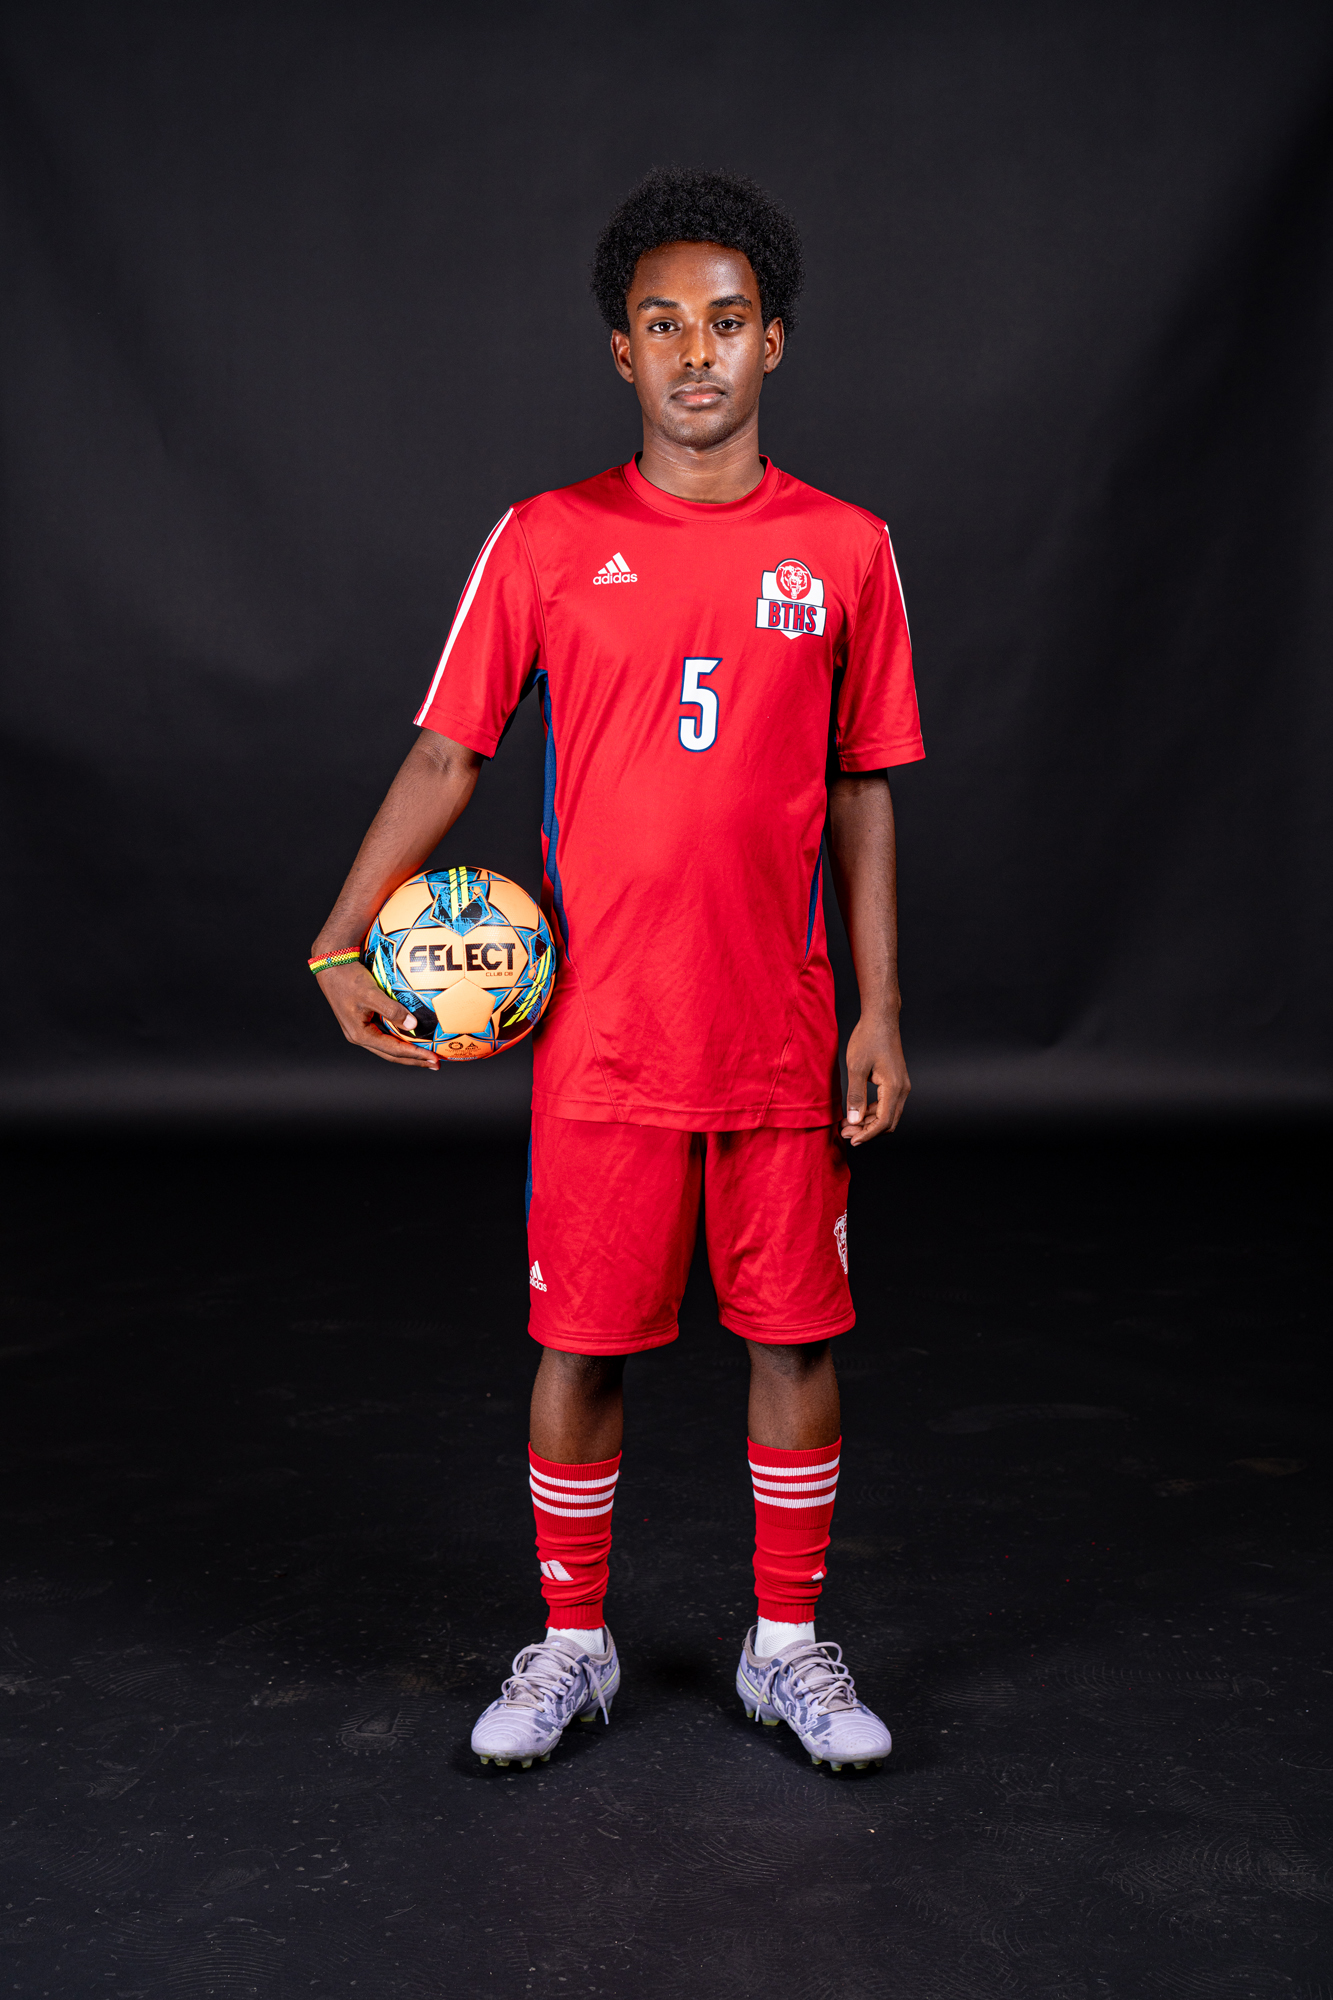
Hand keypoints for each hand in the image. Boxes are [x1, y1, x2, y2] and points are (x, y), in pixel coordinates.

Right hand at [314, 960, 439, 1069]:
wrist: (331, 964)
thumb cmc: (348, 977)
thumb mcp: (371, 993)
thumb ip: (392, 1010)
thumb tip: (413, 1025)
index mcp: (360, 1034)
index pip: (393, 1050)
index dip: (415, 1056)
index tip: (433, 1059)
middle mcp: (360, 1036)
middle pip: (391, 1054)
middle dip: (414, 1060)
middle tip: (436, 1064)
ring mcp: (361, 1029)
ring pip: (389, 1046)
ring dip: (408, 1051)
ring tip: (427, 1055)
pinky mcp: (364, 1020)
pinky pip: (386, 1034)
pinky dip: (401, 1037)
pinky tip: (413, 1036)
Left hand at [840, 1010, 909, 1144]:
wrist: (881, 1019)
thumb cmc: (868, 1039)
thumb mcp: (856, 1067)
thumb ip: (855, 1096)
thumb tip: (854, 1121)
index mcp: (894, 1087)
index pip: (883, 1122)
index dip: (867, 1135)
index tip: (851, 1140)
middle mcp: (902, 1089)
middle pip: (888, 1122)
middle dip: (867, 1131)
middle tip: (845, 1133)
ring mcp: (901, 1086)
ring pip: (887, 1115)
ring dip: (868, 1123)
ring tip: (847, 1124)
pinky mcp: (896, 1082)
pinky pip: (886, 1105)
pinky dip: (872, 1112)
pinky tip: (856, 1111)